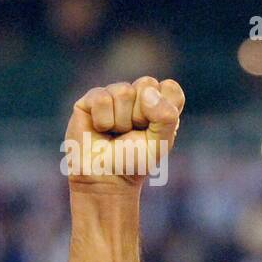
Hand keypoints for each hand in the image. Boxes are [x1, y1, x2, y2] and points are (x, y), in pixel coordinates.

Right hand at [63, 77, 184, 187]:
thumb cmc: (134, 161)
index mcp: (160, 106)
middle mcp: (138, 97)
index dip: (164, 108)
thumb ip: (166, 117)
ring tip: (116, 133)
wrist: (105, 178)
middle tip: (133, 132)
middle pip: (147, 83)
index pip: (170, 88)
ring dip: (121, 120)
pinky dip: (103, 120)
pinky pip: (102, 98)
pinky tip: (101, 129)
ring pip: (123, 91)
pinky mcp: (91, 100)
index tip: (154, 129)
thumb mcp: (160, 143)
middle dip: (141, 114)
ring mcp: (114, 96)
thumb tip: (148, 92)